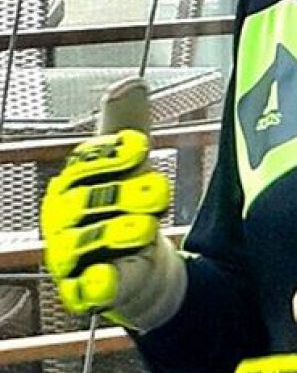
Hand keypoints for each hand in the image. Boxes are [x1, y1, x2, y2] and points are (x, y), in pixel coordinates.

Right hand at [40, 127, 185, 330]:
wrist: (144, 265)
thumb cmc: (129, 208)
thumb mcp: (132, 167)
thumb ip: (129, 127)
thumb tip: (131, 80)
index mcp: (71, 182)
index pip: (86, 160)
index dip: (115, 153)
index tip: (140, 146)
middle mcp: (62, 217)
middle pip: (91, 198)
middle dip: (131, 193)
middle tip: (158, 195)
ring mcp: (69, 256)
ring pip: (93, 238)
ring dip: (127, 230)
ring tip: (146, 228)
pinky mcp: (83, 292)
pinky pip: (88, 286)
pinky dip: (98, 281)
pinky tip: (106, 275)